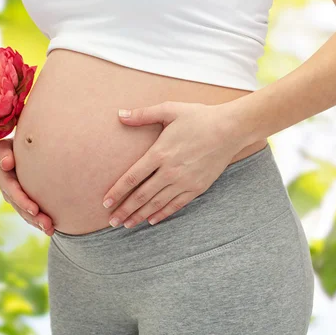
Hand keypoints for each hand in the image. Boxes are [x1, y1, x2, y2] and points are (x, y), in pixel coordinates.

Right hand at [0, 138, 54, 235]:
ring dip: (33, 219)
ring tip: (48, 226)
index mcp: (2, 161)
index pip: (5, 173)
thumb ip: (9, 149)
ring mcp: (12, 190)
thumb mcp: (21, 139)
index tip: (26, 196)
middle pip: (12, 195)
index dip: (12, 182)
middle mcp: (5, 178)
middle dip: (24, 205)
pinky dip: (38, 221)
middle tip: (37, 212)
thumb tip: (6, 164)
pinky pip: (29, 213)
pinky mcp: (23, 199)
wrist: (38, 147)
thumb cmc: (31, 139)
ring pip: (21, 208)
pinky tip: (50, 229)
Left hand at [102, 101, 242, 228]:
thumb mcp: (170, 110)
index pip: (132, 177)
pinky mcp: (197, 188)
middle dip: (125, 210)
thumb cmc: (199, 117)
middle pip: (142, 195)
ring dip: (140, 215)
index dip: (117, 191)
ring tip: (126, 224)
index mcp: (160, 152)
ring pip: (157, 203)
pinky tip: (151, 220)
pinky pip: (176, 205)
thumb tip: (120, 114)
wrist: (230, 129)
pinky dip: (162, 214)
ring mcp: (184, 181)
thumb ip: (143, 114)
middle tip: (111, 221)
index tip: (105, 203)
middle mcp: (170, 171)